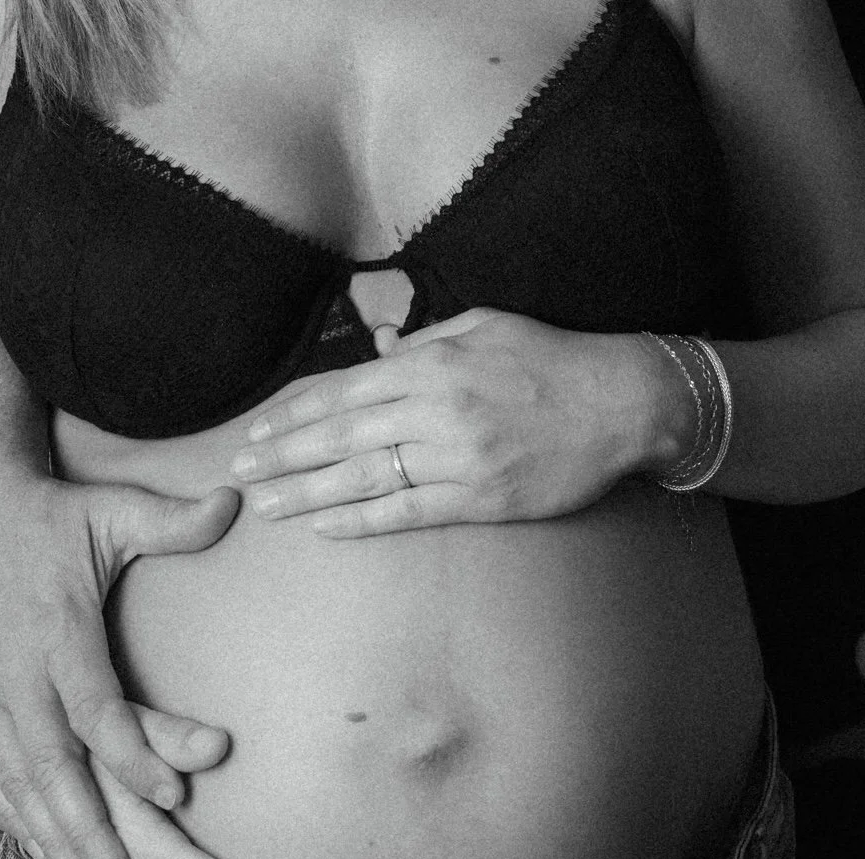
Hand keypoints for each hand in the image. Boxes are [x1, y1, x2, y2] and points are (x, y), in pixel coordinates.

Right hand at [0, 468, 239, 858]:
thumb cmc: (53, 515)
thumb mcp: (114, 510)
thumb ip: (174, 520)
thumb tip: (237, 501)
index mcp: (57, 629)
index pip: (96, 706)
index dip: (133, 754)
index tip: (173, 795)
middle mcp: (12, 668)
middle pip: (50, 761)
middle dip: (85, 826)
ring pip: (14, 776)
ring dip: (51, 834)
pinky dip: (12, 812)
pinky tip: (42, 851)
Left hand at [232, 309, 672, 536]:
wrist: (622, 404)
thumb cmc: (552, 359)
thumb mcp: (484, 326)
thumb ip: (424, 342)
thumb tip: (372, 352)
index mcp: (433, 364)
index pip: (345, 390)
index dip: (296, 414)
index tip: (260, 430)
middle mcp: (437, 411)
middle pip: (343, 436)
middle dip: (286, 456)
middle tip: (242, 472)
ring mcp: (458, 460)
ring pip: (367, 478)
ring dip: (310, 494)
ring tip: (269, 505)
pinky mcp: (481, 500)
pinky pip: (409, 512)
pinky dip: (364, 520)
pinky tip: (326, 526)